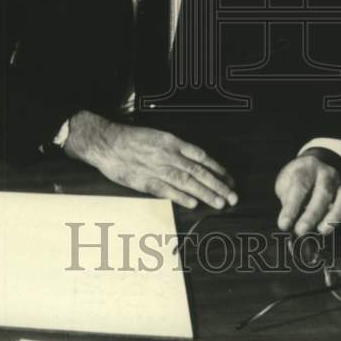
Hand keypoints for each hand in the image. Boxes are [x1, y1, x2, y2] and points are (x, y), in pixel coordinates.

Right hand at [64, 111, 237, 209]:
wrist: (107, 143)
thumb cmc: (132, 139)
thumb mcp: (158, 136)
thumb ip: (176, 148)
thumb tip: (196, 161)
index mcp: (172, 142)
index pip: (201, 157)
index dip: (217, 169)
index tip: (229, 179)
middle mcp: (168, 154)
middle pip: (198, 171)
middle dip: (218, 185)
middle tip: (233, 196)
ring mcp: (157, 168)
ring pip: (187, 182)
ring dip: (205, 193)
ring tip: (220, 203)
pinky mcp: (145, 181)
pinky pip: (166, 190)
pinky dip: (181, 197)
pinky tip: (194, 204)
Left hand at [274, 155, 340, 235]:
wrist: (315, 166)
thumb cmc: (296, 180)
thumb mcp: (285, 185)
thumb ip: (287, 204)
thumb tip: (289, 230)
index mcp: (306, 169)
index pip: (299, 187)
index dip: (292, 208)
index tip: (284, 225)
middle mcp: (326, 174)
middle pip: (323, 193)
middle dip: (312, 215)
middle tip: (301, 232)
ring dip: (334, 217)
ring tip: (322, 232)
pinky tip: (338, 231)